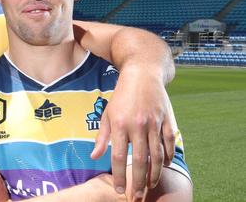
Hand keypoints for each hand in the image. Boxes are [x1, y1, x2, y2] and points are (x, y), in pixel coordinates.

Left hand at [91, 65, 175, 199]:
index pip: (117, 156)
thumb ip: (102, 137)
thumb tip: (94, 157)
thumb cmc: (121, 96)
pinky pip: (169, 144)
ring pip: (157, 155)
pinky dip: (168, 158)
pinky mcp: (168, 120)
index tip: (120, 191)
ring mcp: (154, 123)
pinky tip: (164, 167)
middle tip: (136, 197)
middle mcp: (137, 125)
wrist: (142, 73)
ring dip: (154, 174)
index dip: (119, 176)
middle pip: (139, 160)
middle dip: (137, 182)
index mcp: (119, 124)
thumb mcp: (107, 114)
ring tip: (149, 186)